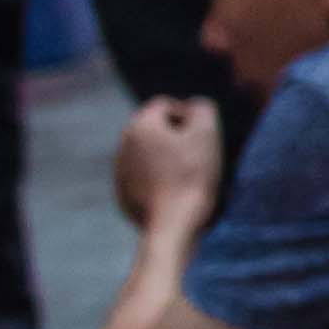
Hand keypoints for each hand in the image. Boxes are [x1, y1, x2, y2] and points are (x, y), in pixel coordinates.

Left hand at [114, 96, 225, 226]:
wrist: (174, 223)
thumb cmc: (192, 174)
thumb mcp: (207, 132)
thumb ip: (202, 108)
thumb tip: (193, 106)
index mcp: (140, 126)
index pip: (165, 105)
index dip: (188, 116)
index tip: (202, 137)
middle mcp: (123, 145)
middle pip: (155, 130)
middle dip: (176, 137)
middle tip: (198, 156)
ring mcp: (120, 172)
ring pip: (148, 154)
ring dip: (166, 158)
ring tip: (188, 176)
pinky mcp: (123, 195)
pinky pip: (144, 178)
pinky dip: (158, 180)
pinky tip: (175, 193)